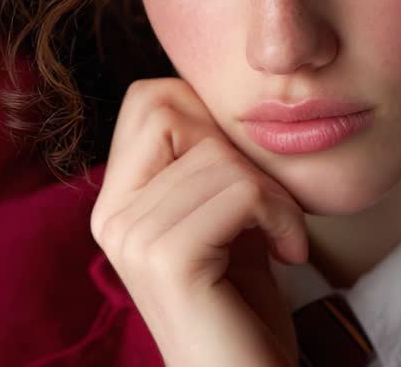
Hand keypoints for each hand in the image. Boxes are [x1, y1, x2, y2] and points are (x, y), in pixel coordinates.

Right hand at [91, 78, 307, 366]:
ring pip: (219, 156)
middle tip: (266, 205)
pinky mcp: (168, 260)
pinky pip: (240, 191)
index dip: (208, 116)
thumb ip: (206, 165)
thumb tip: (216, 92)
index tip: (243, 174)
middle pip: (171, 108)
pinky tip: (289, 255)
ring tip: (282, 239)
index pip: (148, 99)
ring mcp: (132, 238)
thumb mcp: (220, 220)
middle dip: (237, 148)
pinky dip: (281, 217)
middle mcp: (111, 217)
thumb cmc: (243, 308)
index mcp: (116, 202)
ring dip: (274, 195)